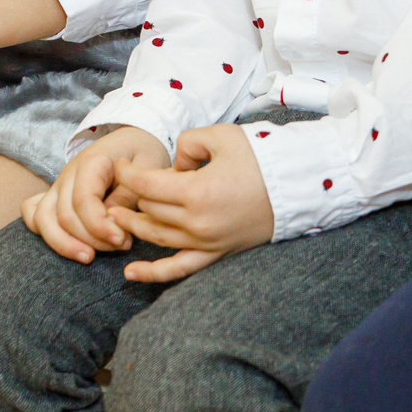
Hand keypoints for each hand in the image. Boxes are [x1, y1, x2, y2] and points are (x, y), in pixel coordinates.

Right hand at [24, 128, 165, 264]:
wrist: (132, 138)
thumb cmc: (141, 153)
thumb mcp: (148, 167)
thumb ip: (127, 196)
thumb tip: (111, 222)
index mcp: (92, 161)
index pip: (83, 200)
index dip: (99, 226)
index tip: (122, 240)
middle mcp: (68, 173)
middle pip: (65, 215)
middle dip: (92, 239)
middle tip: (122, 244)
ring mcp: (58, 185)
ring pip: (43, 218)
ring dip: (64, 244)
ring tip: (89, 257)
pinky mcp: (56, 195)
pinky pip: (34, 213)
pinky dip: (44, 232)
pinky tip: (67, 246)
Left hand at [110, 123, 275, 282]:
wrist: (299, 187)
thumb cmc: (262, 157)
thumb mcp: (220, 136)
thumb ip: (186, 144)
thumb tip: (173, 166)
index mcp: (197, 191)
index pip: (146, 184)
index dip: (127, 173)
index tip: (120, 164)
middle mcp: (198, 222)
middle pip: (150, 209)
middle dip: (130, 195)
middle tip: (118, 185)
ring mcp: (207, 241)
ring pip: (157, 237)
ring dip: (133, 227)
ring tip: (112, 217)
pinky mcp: (217, 253)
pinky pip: (180, 268)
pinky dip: (154, 274)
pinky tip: (130, 275)